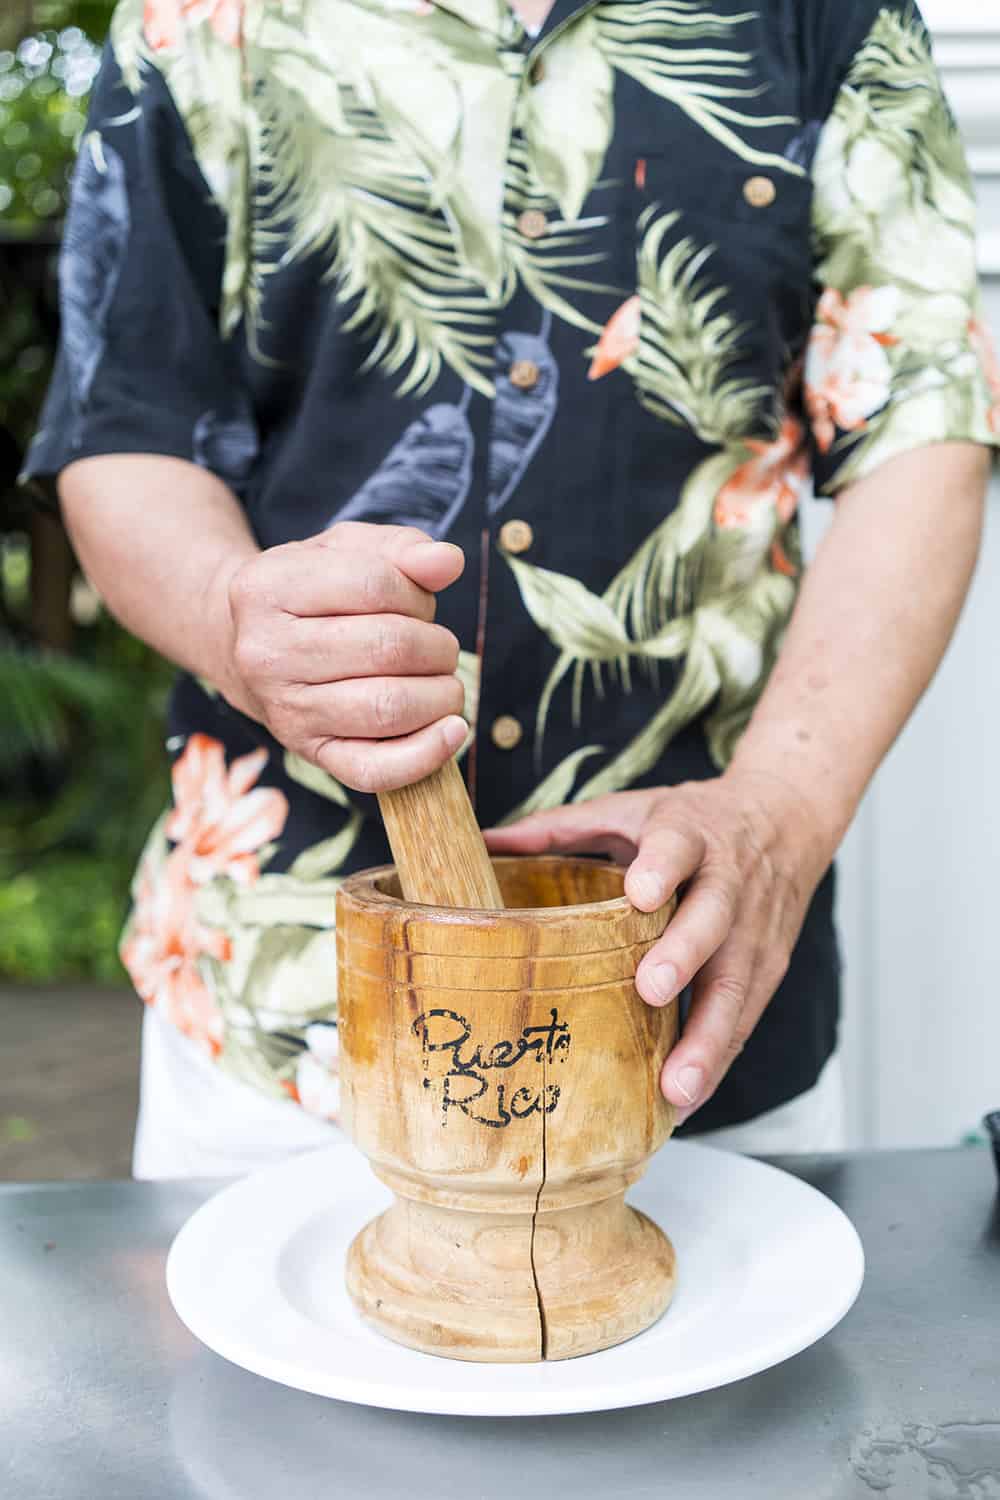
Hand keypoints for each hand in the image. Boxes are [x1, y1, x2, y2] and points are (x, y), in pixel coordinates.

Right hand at [219, 522, 467, 791]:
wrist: (247, 648)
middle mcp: (265, 652)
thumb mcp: (345, 551)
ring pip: (388, 707)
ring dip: (440, 695)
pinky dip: (426, 754)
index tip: (420, 605)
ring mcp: (284, 709)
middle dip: (436, 646)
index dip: (417, 594)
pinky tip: (452, 730)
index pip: (374, 585)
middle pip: (388, 648)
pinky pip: (374, 770)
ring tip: (442, 683)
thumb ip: (401, 548)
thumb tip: (447, 561)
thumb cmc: (312, 594)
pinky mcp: (309, 753)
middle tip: (439, 648)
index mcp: (267, 587)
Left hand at [485, 774, 830, 1123]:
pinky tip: (687, 1099)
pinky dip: (718, 1059)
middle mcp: (728, 880)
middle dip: (684, 954)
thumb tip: (482, 842)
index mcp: (688, 833)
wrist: (786, 815)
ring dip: (708, 1037)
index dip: (661, 867)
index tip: (640, 892)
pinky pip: (744, 1017)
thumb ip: (559, 827)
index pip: (677, 846)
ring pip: (736, 983)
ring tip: (678, 1086)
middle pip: (713, 919)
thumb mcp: (630, 809)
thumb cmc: (693, 820)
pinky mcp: (769, 965)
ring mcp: (754, 928)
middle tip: (652, 988)